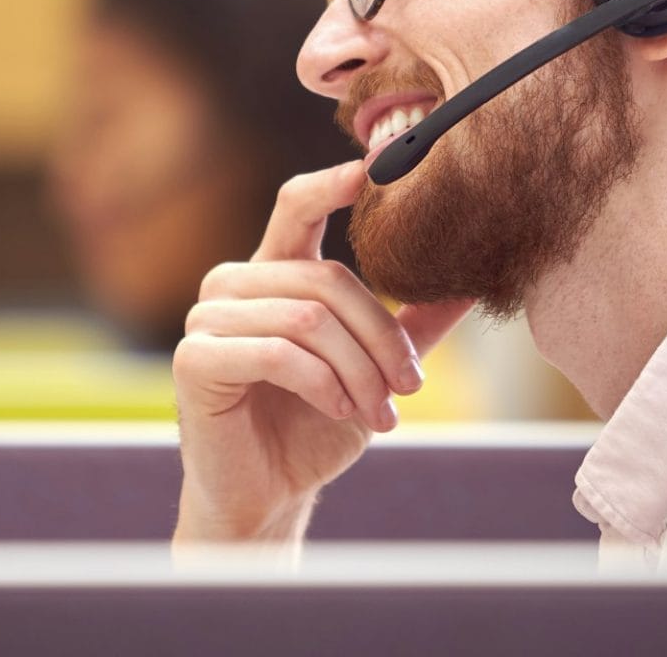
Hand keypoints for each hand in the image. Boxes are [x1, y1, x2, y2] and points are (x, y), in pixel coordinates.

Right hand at [171, 159, 473, 547]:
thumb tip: (472, 282)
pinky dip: (323, 384)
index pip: (297, 206)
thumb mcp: (374, 371)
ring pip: (308, 318)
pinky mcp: (195, 359)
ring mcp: (208, 319)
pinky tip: (342, 411)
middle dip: (380, 337)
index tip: (372, 169)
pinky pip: (277, 353)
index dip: (331, 183)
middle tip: (409, 387)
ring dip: (357, 371)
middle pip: (327, 280)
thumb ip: (411, 325)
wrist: (269, 496)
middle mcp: (234, 284)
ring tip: (379, 412)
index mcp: (273, 272)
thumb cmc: (314, 429)